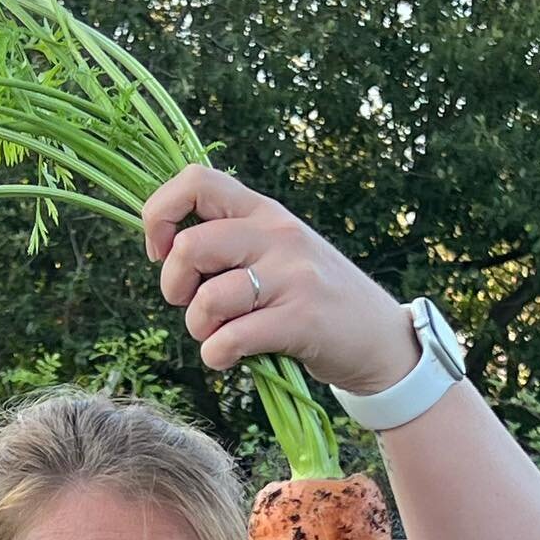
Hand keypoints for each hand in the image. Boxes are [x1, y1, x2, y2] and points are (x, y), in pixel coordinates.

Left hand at [142, 165, 420, 395]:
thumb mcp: (276, 253)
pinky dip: (216, 356)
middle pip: (189, 246)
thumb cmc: (312, 299)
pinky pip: (229, 339)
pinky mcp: (301, 319)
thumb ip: (229, 243)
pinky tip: (229, 358)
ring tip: (219, 336)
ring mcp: (292, 276)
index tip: (162, 251)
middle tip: (191, 305)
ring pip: (207, 299)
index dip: (160, 214)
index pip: (196, 181)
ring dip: (199, 329)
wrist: (379, 337)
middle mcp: (278, 235)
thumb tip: (166, 249)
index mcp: (264, 212)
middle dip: (172, 286)